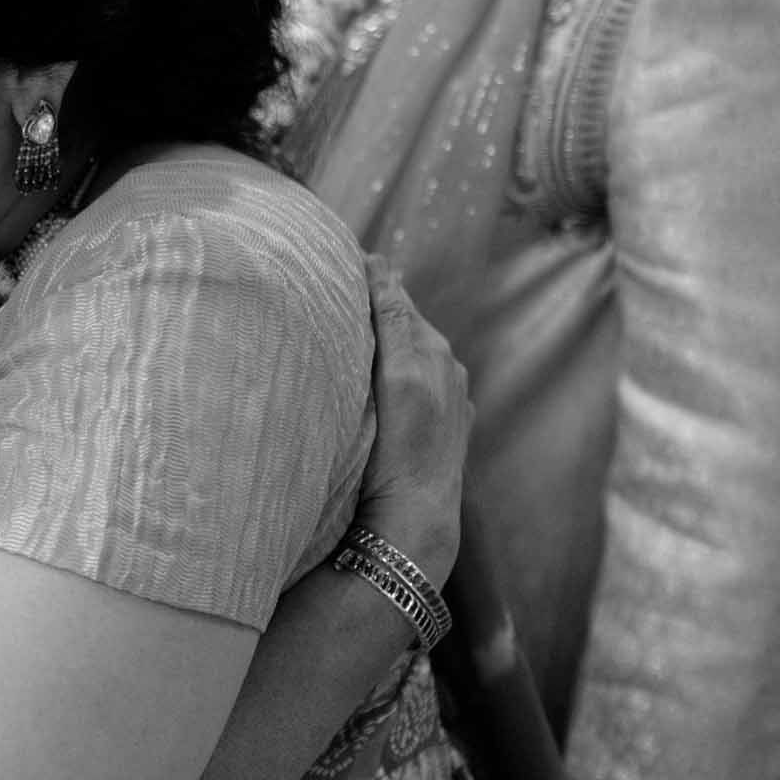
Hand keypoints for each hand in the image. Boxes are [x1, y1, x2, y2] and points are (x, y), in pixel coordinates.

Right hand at [355, 257, 469, 589]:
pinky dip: (390, 374)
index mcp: (436, 354)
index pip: (397, 302)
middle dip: (375, 309)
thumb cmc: (403, 448)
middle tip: (332, 290)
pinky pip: (411, 387)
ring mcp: (446, 404)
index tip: (339, 261)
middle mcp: (447, 373)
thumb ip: (393, 321)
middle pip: (404, 327)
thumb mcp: (397, 376)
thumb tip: (382, 266)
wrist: (416, 519)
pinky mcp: (439, 431)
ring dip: (381, 342)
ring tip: (345, 333)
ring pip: (407, 357)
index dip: (371, 282)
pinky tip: (371, 385)